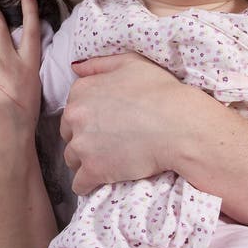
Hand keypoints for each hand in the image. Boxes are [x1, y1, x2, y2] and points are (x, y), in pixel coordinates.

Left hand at [60, 52, 194, 194]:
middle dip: (84, 139)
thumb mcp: (131, 63)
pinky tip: (102, 180)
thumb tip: (76, 68)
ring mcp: (82, 144)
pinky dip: (89, 184)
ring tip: (109, 160)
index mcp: (82, 90)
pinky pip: (80, 184)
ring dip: (86, 161)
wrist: (179, 124)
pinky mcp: (93, 170)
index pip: (72, 109)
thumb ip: (99, 64)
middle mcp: (75, 116)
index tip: (104, 124)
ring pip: (72, 159)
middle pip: (69, 134)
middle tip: (107, 143)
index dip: (88, 118)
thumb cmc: (161, 91)